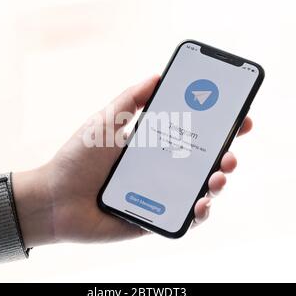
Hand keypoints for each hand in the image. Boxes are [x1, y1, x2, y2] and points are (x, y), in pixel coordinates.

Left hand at [15, 75, 252, 245]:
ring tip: (219, 175)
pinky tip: (200, 203)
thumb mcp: (106, 121)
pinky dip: (199, 212)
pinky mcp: (156, 219)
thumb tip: (157, 76)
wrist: (55, 198)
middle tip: (231, 150)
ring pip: (202, 190)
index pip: (194, 134)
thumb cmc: (77, 158)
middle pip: (205, 162)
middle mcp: (162, 169)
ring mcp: (161, 195)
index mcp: (154, 145)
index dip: (220, 127)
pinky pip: (186, 218)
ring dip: (219, 182)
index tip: (241, 118)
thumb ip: (130, 99)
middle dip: (226, 154)